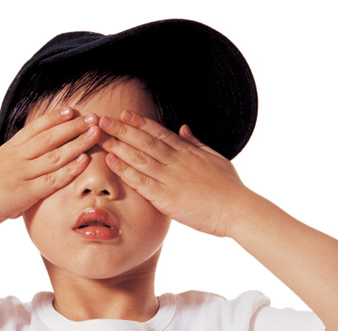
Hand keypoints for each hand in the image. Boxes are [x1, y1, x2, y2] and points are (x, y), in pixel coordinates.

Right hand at [0, 108, 100, 232]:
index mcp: (6, 150)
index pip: (34, 128)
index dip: (54, 118)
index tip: (71, 110)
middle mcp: (16, 158)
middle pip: (50, 136)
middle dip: (74, 126)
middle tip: (93, 117)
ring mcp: (21, 174)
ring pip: (56, 155)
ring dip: (78, 143)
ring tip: (96, 133)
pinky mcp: (25, 193)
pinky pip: (53, 179)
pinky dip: (70, 169)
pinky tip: (85, 161)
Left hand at [98, 110, 251, 237]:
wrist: (238, 210)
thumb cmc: (229, 188)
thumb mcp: (215, 158)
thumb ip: (197, 143)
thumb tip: (183, 128)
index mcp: (188, 152)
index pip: (159, 132)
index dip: (139, 122)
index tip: (123, 113)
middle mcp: (177, 161)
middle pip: (144, 140)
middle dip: (121, 128)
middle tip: (101, 118)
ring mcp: (170, 178)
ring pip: (139, 157)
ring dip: (117, 145)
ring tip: (100, 135)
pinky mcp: (166, 197)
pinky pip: (141, 181)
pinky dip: (125, 170)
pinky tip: (111, 161)